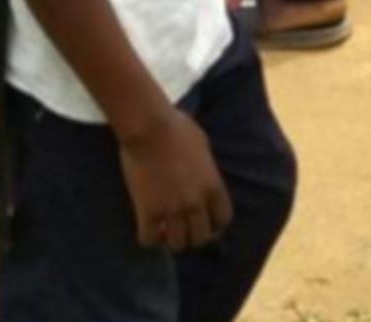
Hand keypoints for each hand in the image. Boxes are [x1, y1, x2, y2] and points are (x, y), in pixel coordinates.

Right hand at [119, 106, 232, 252]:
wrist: (150, 126)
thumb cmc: (177, 127)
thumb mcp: (203, 145)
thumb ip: (206, 168)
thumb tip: (204, 177)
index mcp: (213, 185)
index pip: (223, 220)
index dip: (215, 226)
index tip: (206, 225)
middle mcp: (196, 202)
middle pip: (201, 238)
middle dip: (193, 235)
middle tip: (182, 229)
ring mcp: (172, 209)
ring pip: (178, 244)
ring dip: (171, 240)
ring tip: (164, 231)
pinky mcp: (149, 212)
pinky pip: (149, 240)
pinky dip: (149, 238)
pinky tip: (147, 228)